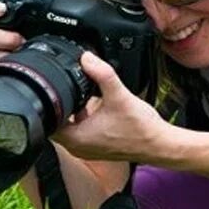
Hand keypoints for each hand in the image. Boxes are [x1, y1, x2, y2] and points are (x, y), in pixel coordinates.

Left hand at [53, 52, 168, 162]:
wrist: (159, 145)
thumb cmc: (141, 128)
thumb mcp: (119, 95)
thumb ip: (102, 74)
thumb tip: (87, 58)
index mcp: (77, 138)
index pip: (48, 121)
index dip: (49, 103)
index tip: (54, 89)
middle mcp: (77, 148)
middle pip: (56, 123)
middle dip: (61, 106)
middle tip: (68, 89)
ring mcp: (86, 150)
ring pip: (67, 128)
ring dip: (71, 113)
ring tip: (82, 97)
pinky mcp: (96, 148)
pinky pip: (80, 132)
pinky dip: (82, 120)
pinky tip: (94, 108)